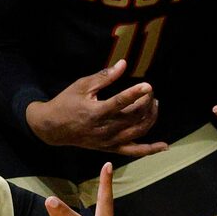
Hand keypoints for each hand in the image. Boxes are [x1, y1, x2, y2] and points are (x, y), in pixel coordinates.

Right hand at [26, 61, 165, 153]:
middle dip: (146, 102)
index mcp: (96, 112)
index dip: (136, 94)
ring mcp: (109, 141)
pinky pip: (134, 151)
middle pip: (134, 117)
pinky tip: (164, 146)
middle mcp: (105, 129)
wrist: (52, 128)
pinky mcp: (111, 148)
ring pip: (138, 131)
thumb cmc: (66, 103)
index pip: (120, 103)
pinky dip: (150, 149)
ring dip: (151, 118)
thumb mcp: (82, 86)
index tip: (148, 85)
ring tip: (154, 104)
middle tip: (149, 92)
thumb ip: (105, 76)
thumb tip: (123, 64)